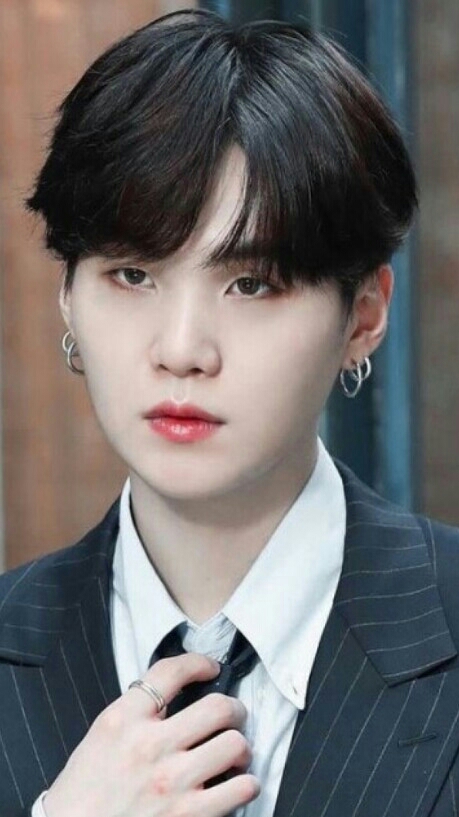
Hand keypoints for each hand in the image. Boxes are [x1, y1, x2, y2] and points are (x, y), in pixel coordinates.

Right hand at [43, 653, 259, 816]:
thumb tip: (175, 697)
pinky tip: (237, 783)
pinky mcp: (190, 815)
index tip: (210, 668)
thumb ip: (136, 711)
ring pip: (234, 744)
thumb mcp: (102, 734)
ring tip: (234, 753)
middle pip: (217, 707)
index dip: (199, 662)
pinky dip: (246, 784)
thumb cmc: (84, 790)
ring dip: (241, 748)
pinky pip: (241, 788)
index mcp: (124, 720)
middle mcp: (150, 746)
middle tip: (232, 716)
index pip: (171, 672)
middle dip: (233, 709)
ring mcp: (173, 782)